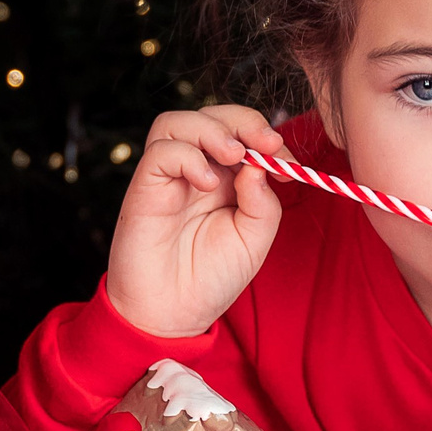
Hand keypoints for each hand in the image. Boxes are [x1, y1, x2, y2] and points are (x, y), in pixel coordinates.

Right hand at [106, 105, 290, 337]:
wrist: (171, 314)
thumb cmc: (210, 279)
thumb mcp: (253, 240)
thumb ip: (262, 202)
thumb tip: (258, 164)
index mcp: (225, 178)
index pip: (241, 132)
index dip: (265, 134)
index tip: (287, 157)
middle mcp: (195, 170)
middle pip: (212, 115)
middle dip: (243, 121)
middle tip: (266, 145)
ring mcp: (168, 177)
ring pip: (179, 122)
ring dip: (212, 130)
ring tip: (234, 157)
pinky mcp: (144, 187)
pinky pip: (161, 151)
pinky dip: (187, 156)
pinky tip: (204, 183)